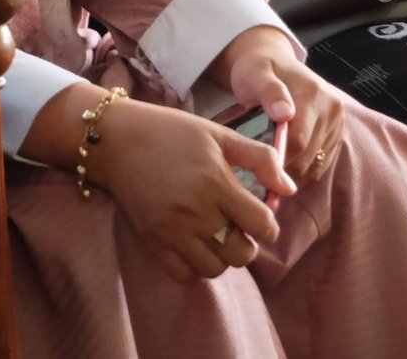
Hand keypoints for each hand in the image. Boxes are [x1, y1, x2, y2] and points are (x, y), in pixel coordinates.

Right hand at [87, 98, 290, 282]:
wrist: (116, 139)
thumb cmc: (171, 132)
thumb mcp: (218, 134)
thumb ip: (259, 158)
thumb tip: (290, 188)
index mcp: (216, 182)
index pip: (262, 225)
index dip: (269, 225)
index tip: (260, 217)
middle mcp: (196, 211)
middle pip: (242, 253)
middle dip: (248, 243)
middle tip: (237, 226)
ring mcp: (172, 231)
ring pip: (215, 268)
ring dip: (222, 256)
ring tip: (215, 235)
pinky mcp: (152, 242)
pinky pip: (184, 274)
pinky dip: (195, 266)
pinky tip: (194, 245)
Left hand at [213, 26, 345, 183]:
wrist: (274, 62)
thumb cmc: (258, 70)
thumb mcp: (254, 73)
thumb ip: (268, 91)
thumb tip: (285, 114)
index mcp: (313, 93)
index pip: (298, 140)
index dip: (277, 158)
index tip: (258, 163)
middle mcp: (332, 108)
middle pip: (308, 155)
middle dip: (283, 167)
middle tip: (261, 168)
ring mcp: (337, 123)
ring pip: (316, 164)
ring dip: (294, 172)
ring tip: (271, 166)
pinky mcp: (337, 135)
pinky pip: (322, 165)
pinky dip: (304, 171)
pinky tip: (286, 165)